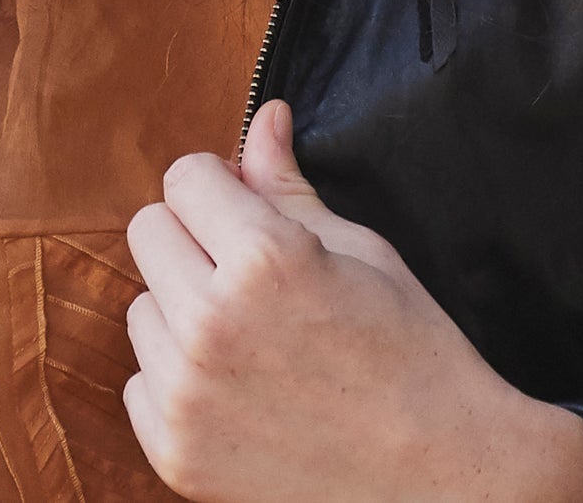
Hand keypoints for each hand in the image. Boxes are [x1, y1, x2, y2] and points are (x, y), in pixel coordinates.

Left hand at [121, 103, 582, 502]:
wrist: (442, 479)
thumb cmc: (414, 356)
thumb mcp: (362, 254)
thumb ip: (289, 186)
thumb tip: (263, 117)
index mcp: (264, 258)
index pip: (185, 176)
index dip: (220, 187)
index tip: (248, 210)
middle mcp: (212, 322)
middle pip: (148, 231)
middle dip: (193, 238)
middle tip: (249, 274)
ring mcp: (187, 394)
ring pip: (141, 308)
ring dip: (182, 311)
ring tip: (253, 339)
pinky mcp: (175, 452)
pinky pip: (139, 382)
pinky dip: (176, 382)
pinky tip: (240, 391)